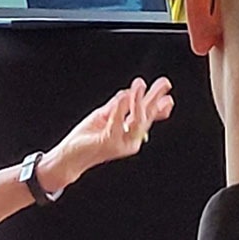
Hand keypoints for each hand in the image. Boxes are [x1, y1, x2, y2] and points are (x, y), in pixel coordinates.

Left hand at [39, 76, 174, 191]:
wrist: (70, 156)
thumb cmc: (86, 138)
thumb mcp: (104, 117)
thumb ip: (117, 106)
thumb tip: (129, 92)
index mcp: (129, 132)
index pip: (148, 117)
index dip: (159, 107)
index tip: (168, 95)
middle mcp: (130, 139)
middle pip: (147, 116)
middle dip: (155, 98)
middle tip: (165, 83)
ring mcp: (121, 142)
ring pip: (135, 119)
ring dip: (138, 100)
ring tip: (140, 84)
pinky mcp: (109, 142)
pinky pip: (117, 122)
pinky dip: (121, 108)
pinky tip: (125, 95)